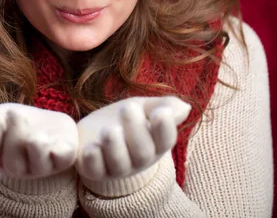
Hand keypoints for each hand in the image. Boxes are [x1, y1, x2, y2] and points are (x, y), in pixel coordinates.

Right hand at [0, 103, 78, 178]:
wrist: (49, 125)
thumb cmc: (18, 123)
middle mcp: (19, 167)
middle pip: (11, 162)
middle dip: (12, 136)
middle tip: (14, 113)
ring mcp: (42, 165)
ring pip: (37, 165)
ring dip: (34, 148)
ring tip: (34, 132)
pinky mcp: (64, 158)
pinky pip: (62, 160)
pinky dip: (58, 151)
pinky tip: (51, 137)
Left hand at [76, 96, 190, 181]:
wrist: (94, 132)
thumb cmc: (124, 118)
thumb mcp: (143, 107)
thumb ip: (163, 106)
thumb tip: (185, 108)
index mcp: (154, 143)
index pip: (165, 140)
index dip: (165, 129)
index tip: (161, 112)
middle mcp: (137, 160)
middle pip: (142, 153)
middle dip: (136, 131)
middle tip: (128, 108)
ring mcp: (115, 167)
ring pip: (119, 164)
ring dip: (115, 147)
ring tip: (109, 129)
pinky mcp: (93, 169)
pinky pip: (94, 170)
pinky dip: (93, 160)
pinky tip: (91, 147)